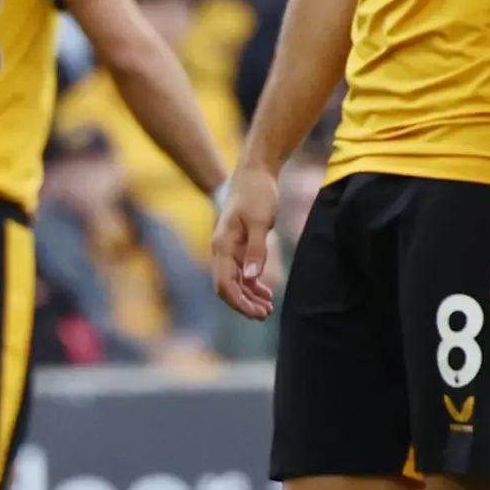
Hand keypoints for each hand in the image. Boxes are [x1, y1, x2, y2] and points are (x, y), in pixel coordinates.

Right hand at [210, 163, 279, 320]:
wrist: (255, 174)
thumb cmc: (257, 194)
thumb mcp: (260, 220)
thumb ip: (256, 248)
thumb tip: (252, 277)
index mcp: (223, 245)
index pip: (225, 283)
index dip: (239, 302)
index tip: (257, 313)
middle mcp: (222, 250)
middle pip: (227, 286)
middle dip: (244, 304)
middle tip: (265, 315)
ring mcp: (230, 249)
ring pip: (235, 282)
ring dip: (249, 297)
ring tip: (267, 309)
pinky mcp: (240, 246)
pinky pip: (242, 272)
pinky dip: (252, 285)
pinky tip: (265, 293)